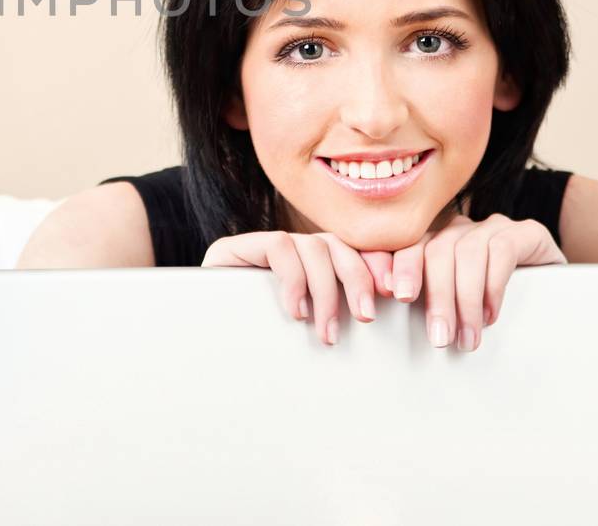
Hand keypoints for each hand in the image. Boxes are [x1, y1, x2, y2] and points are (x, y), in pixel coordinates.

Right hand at [201, 230, 399, 346]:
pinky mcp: (236, 248)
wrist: (204, 353)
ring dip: (326, 290)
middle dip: (357, 278)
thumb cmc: (264, 351)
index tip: (393, 293)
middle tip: (365, 317)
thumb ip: (340, 312)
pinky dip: (294, 279)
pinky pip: (279, 248)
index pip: (350, 249)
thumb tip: (388, 304)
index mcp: (310, 264)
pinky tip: (295, 310)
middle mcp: (289, 249)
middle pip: (336, 244)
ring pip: (313, 246)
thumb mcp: (313, 330)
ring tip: (325, 330)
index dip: (374, 264)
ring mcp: (262, 246)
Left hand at [385, 212, 566, 350]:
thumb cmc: (491, 307)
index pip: (411, 246)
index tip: (398, 296)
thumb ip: (429, 302)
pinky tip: (492, 314)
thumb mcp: (455, 304)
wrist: (552, 299)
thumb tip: (403, 319)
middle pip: (437, 251)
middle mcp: (461, 227)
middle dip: (437, 297)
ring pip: (467, 253)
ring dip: (466, 300)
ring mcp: (493, 227)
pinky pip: (502, 251)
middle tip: (440, 337)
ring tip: (468, 337)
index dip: (403, 268)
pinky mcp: (526, 233)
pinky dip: (493, 285)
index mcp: (436, 240)